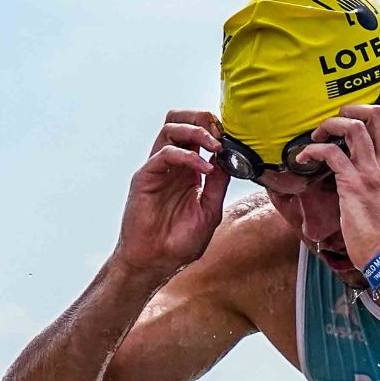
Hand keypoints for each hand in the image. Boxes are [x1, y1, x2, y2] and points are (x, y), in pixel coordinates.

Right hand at [114, 109, 229, 279]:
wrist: (156, 262)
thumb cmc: (180, 241)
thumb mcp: (210, 210)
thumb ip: (219, 184)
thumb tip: (232, 160)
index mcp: (188, 170)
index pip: (197, 134)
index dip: (215, 129)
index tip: (235, 137)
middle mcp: (172, 165)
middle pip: (180, 121)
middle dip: (202, 118)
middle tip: (221, 132)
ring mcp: (157, 169)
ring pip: (169, 129)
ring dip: (196, 131)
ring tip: (216, 145)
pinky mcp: (144, 177)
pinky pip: (164, 154)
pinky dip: (187, 156)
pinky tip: (205, 169)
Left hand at [299, 104, 379, 269]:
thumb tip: (363, 169)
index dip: (368, 113)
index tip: (350, 121)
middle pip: (378, 114)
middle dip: (351, 108)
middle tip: (333, 121)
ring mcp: (371, 173)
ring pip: (353, 128)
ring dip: (330, 125)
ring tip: (316, 137)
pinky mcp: (353, 185)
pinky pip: (330, 154)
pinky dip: (312, 151)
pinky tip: (303, 159)